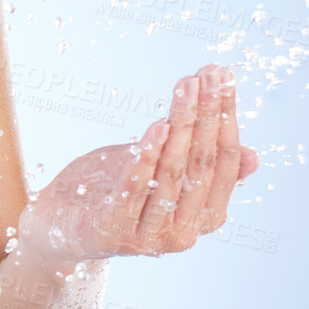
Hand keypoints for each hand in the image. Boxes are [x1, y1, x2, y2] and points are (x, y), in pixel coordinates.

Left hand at [18, 63, 259, 264]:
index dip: (226, 118)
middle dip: (207, 114)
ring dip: (182, 125)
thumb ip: (197, 165)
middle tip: (209, 74)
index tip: (224, 78)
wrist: (56, 227)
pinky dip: (147, 156)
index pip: (224, 162)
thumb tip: (252, 155)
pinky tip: (157, 127)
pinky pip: (135, 188)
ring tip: (186, 88)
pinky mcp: (115, 231)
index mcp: (204, 217)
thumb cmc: (111, 193)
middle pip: (202, 163)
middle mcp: (184, 231)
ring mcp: (151, 235)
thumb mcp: (159, 173)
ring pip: (173, 172)